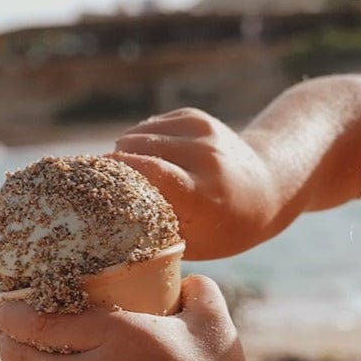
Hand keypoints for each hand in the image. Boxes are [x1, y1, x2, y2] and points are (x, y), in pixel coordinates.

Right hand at [112, 108, 280, 259]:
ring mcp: (203, 131)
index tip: (93, 181)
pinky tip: (154, 159)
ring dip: (128, 151)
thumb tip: (105, 227)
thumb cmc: (224, 228)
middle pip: (137, 148)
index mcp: (204, 193)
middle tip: (107, 184)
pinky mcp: (196, 117)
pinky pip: (151, 125)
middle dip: (116, 164)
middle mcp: (205, 157)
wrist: (267, 189)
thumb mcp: (192, 242)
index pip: (149, 171)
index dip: (117, 173)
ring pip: (139, 133)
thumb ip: (153, 232)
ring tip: (134, 176)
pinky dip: (144, 141)